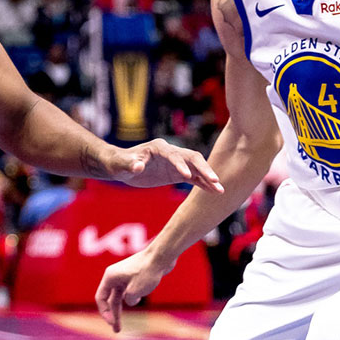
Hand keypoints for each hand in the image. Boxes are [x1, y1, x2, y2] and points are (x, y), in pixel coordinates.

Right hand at [94, 251, 169, 332]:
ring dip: (121, 309)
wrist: (161, 256)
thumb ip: (129, 300)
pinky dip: (131, 298)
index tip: (113, 323)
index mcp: (110, 277)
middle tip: (117, 330)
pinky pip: (128, 291)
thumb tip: (130, 301)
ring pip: (119, 296)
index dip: (105, 312)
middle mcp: (114, 277)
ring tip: (123, 322)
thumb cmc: (147, 271)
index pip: (101, 298)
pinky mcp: (134, 277)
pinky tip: (137, 300)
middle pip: (110, 299)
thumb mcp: (136, 291)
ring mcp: (124, 276)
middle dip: (113, 315)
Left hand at [108, 139, 223, 193]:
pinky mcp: (177, 173)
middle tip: (215, 180)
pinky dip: (204, 184)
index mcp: (158, 147)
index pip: (173, 155)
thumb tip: (138, 166)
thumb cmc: (118, 163)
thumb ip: (129, 164)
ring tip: (221, 190)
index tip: (186, 176)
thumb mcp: (121, 165)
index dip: (180, 164)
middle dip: (204, 168)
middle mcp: (171, 153)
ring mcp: (176, 163)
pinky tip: (215, 192)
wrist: (120, 166)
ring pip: (197, 168)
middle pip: (192, 158)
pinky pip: (194, 178)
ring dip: (208, 178)